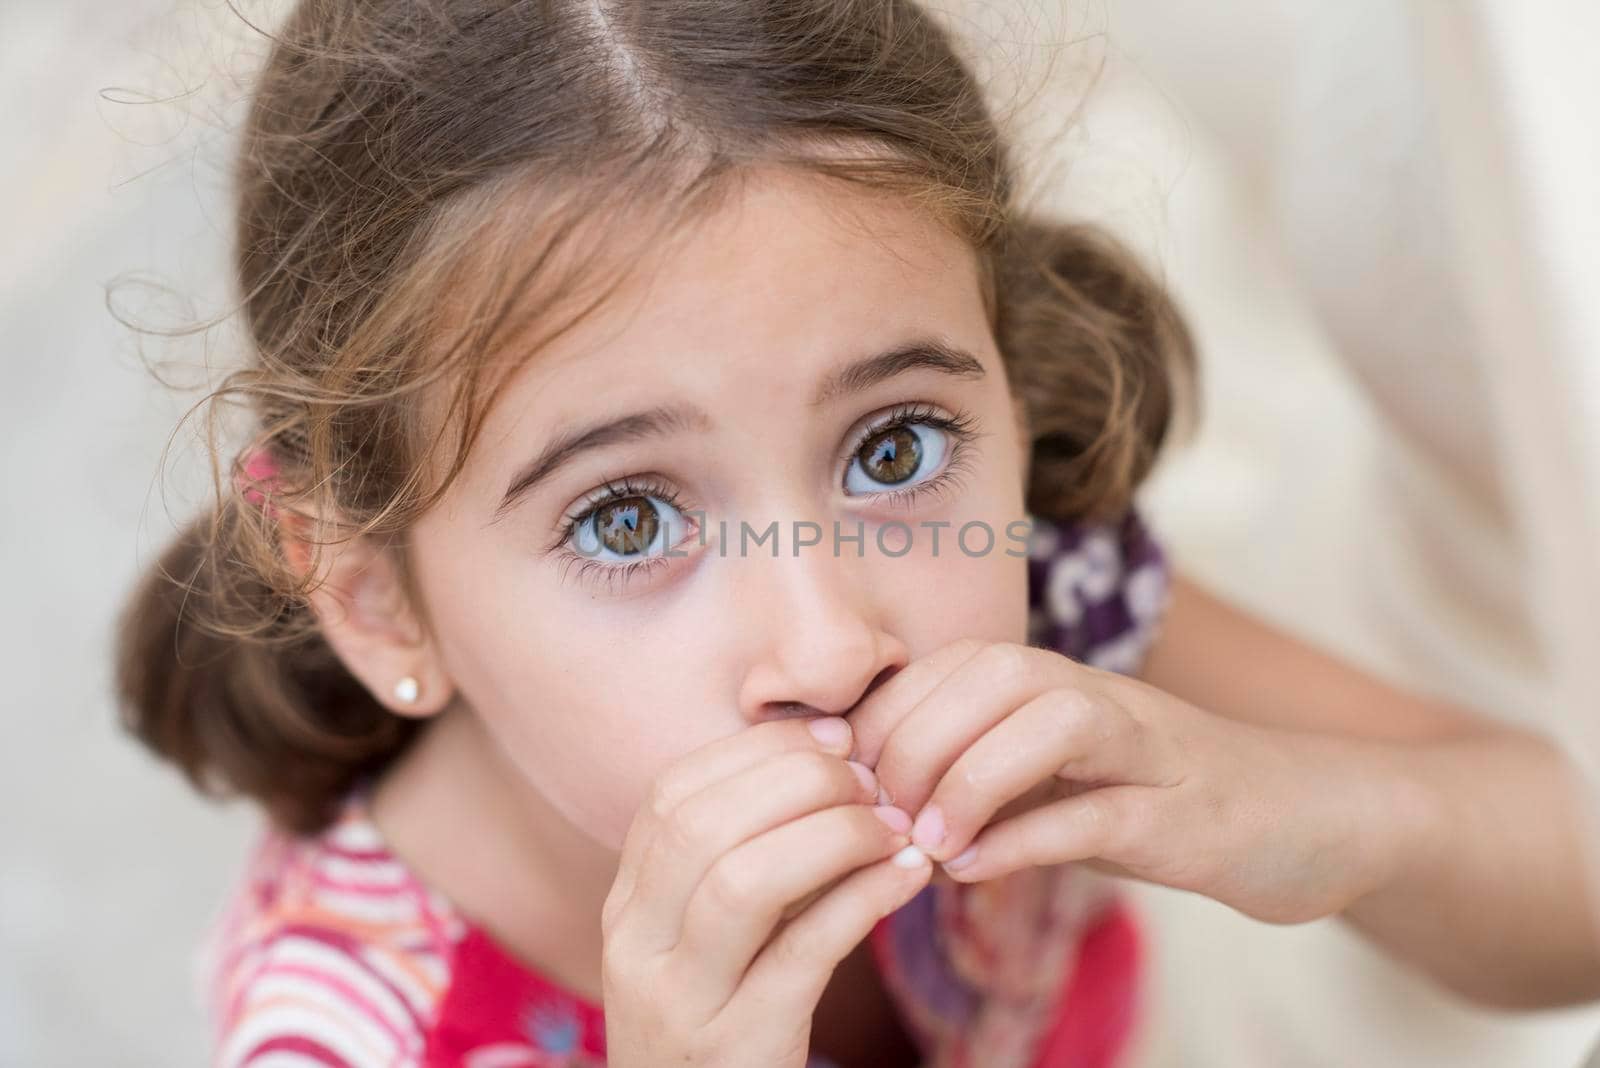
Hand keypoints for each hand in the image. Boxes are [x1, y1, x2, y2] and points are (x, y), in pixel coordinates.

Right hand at [600, 717, 933, 1066]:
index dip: (758, 749)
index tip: (835, 736)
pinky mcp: (738, 1047)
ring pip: (743, 882)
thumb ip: (746, 856)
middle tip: (874, 780)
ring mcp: (679, 1001)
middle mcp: (634, 945)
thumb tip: (833, 757)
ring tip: (894, 827)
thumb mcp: (709, 939)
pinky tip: (908, 876)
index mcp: (626, 904)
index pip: (672, 792)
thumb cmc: (725, 1020)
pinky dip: (860, 901)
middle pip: (703, 825)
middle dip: (799, 781)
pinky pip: (802, 954)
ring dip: (832, 836)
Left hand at [846, 639, 1414, 923]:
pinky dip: (1029, 838)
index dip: (885, 712)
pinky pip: (1101, 813)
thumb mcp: (1067, 785)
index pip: (954, 665)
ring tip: (923, 842)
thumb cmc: (1166, 802)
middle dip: (914, 740)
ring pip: (1051, 720)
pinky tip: (974, 871)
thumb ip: (989, 786)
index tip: (840, 775)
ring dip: (969, 778)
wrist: (1312, 819)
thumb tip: (891, 817)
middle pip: (991, 676)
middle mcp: (1103, 698)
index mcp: (1063, 684)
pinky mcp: (1188, 815)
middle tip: (877, 814)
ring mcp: (1152, 751)